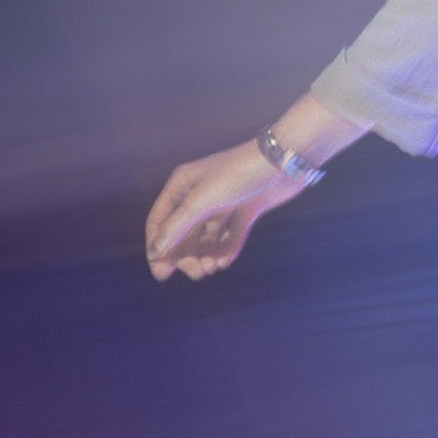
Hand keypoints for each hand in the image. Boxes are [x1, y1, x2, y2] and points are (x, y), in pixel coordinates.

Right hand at [144, 140, 317, 279]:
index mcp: (182, 185)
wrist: (283, 162)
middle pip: (184, 232)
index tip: (162, 274)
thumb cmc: (236, 175)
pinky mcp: (246, 208)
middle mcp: (200, 193)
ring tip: (212, 268)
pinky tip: (225, 262)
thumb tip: (154, 253)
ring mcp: (224, 201)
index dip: (158, 247)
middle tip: (197, 273)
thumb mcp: (199, 202)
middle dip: (187, 255)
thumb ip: (175, 229)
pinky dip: (226, 249)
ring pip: (207, 236)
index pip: (160, 221)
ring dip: (206, 255)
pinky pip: (231, 234)